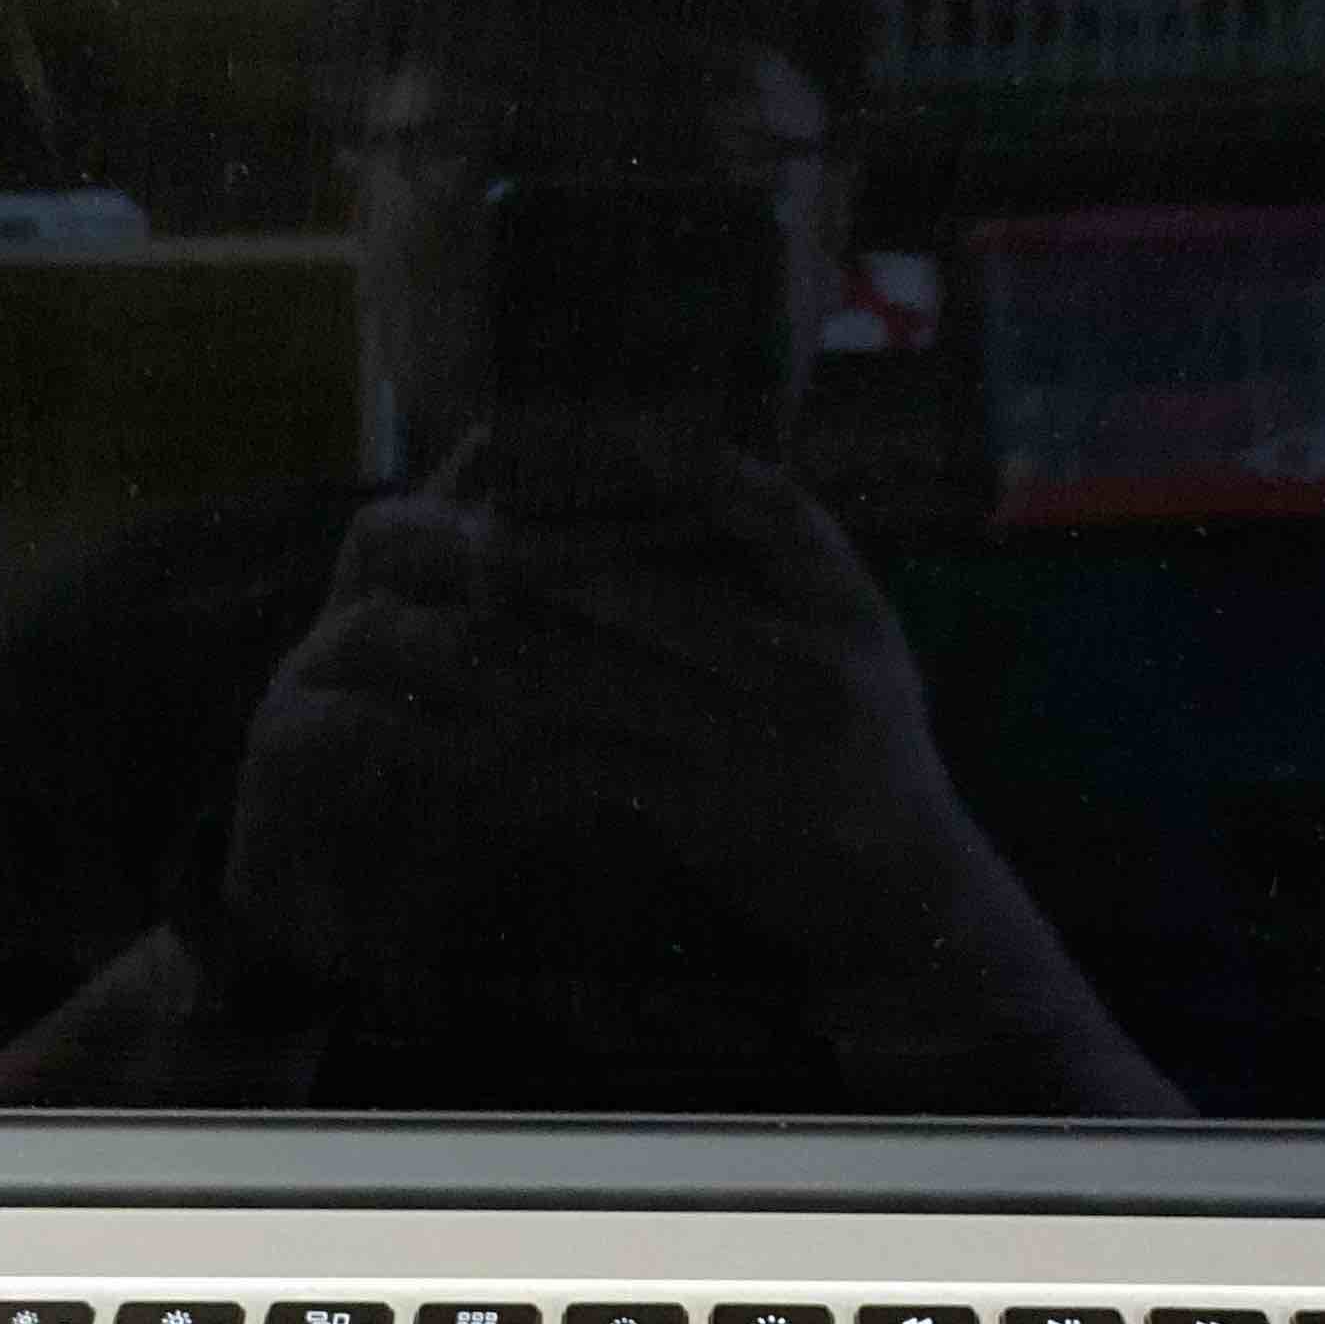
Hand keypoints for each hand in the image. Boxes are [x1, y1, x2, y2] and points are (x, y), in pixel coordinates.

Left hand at [221, 423, 1182, 1105]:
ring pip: (598, 678)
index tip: (539, 441)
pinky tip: (452, 738)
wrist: (904, 882)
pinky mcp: (709, 812)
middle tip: (444, 540)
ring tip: (420, 634)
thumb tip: (648, 447)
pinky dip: (514, 752)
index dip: (637, 459)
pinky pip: (585, 767)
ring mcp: (760, 741)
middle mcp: (808, 660)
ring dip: (497, 657)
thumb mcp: (848, 620)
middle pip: (643, 586)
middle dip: (533, 562)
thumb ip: (771, 544)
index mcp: (839, 592)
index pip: (740, 497)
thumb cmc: (855, 731)